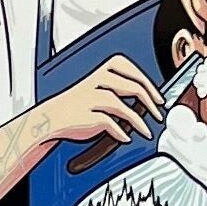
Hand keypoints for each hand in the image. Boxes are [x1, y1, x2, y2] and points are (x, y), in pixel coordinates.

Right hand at [36, 56, 164, 153]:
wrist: (48, 119)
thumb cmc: (74, 107)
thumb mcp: (96, 91)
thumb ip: (117, 91)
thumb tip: (142, 102)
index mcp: (98, 73)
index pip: (128, 69)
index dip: (147, 82)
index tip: (157, 96)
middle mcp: (94, 84)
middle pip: (130, 86)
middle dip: (149, 101)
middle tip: (157, 113)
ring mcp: (89, 100)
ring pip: (120, 105)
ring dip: (137, 120)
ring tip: (146, 130)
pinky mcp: (85, 117)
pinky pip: (107, 122)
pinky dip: (119, 131)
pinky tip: (125, 137)